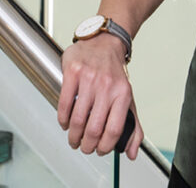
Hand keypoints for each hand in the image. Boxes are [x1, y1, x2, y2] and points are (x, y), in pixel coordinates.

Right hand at [56, 34, 143, 158]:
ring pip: (78, 118)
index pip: (114, 129)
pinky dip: (62, 118)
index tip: (99, 151)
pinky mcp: (72, 72)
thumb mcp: (128, 98)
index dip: (105, 146)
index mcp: (122, 95)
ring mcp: (89, 79)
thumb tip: (131, 153)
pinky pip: (64, 103)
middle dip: (86, 145)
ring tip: (73, 138)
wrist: (103, 42)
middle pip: (94, 128)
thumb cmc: (114, 74)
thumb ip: (133, 126)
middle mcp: (107, 87)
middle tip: (83, 147)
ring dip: (73, 135)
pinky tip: (64, 122)